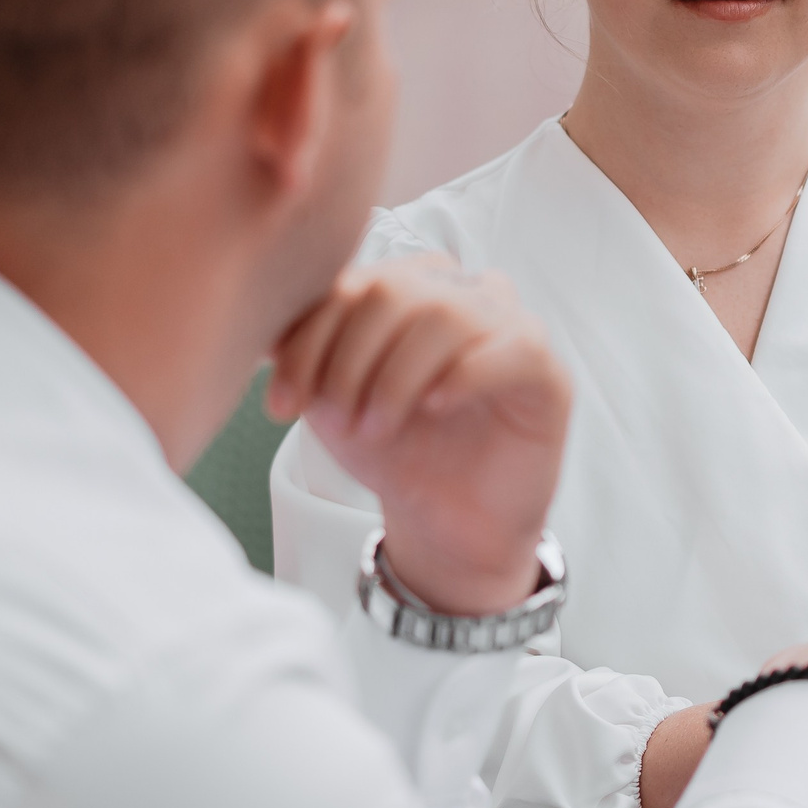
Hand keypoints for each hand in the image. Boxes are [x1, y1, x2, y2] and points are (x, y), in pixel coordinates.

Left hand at [267, 256, 569, 615]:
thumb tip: (263, 328)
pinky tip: (434, 407)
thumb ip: (305, 355)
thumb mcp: (331, 399)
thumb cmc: (394, 448)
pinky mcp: (545, 369)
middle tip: (334, 419)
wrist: (445, 521)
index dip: (307, 341)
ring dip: (395, 377)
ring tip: (375, 428)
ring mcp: (508, 326)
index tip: (281, 404)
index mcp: (406, 286)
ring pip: (445, 315)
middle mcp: (459, 293)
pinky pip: (511, 347)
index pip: (349, 286)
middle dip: (349, 359)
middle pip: (393, 292)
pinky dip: (463, 375)